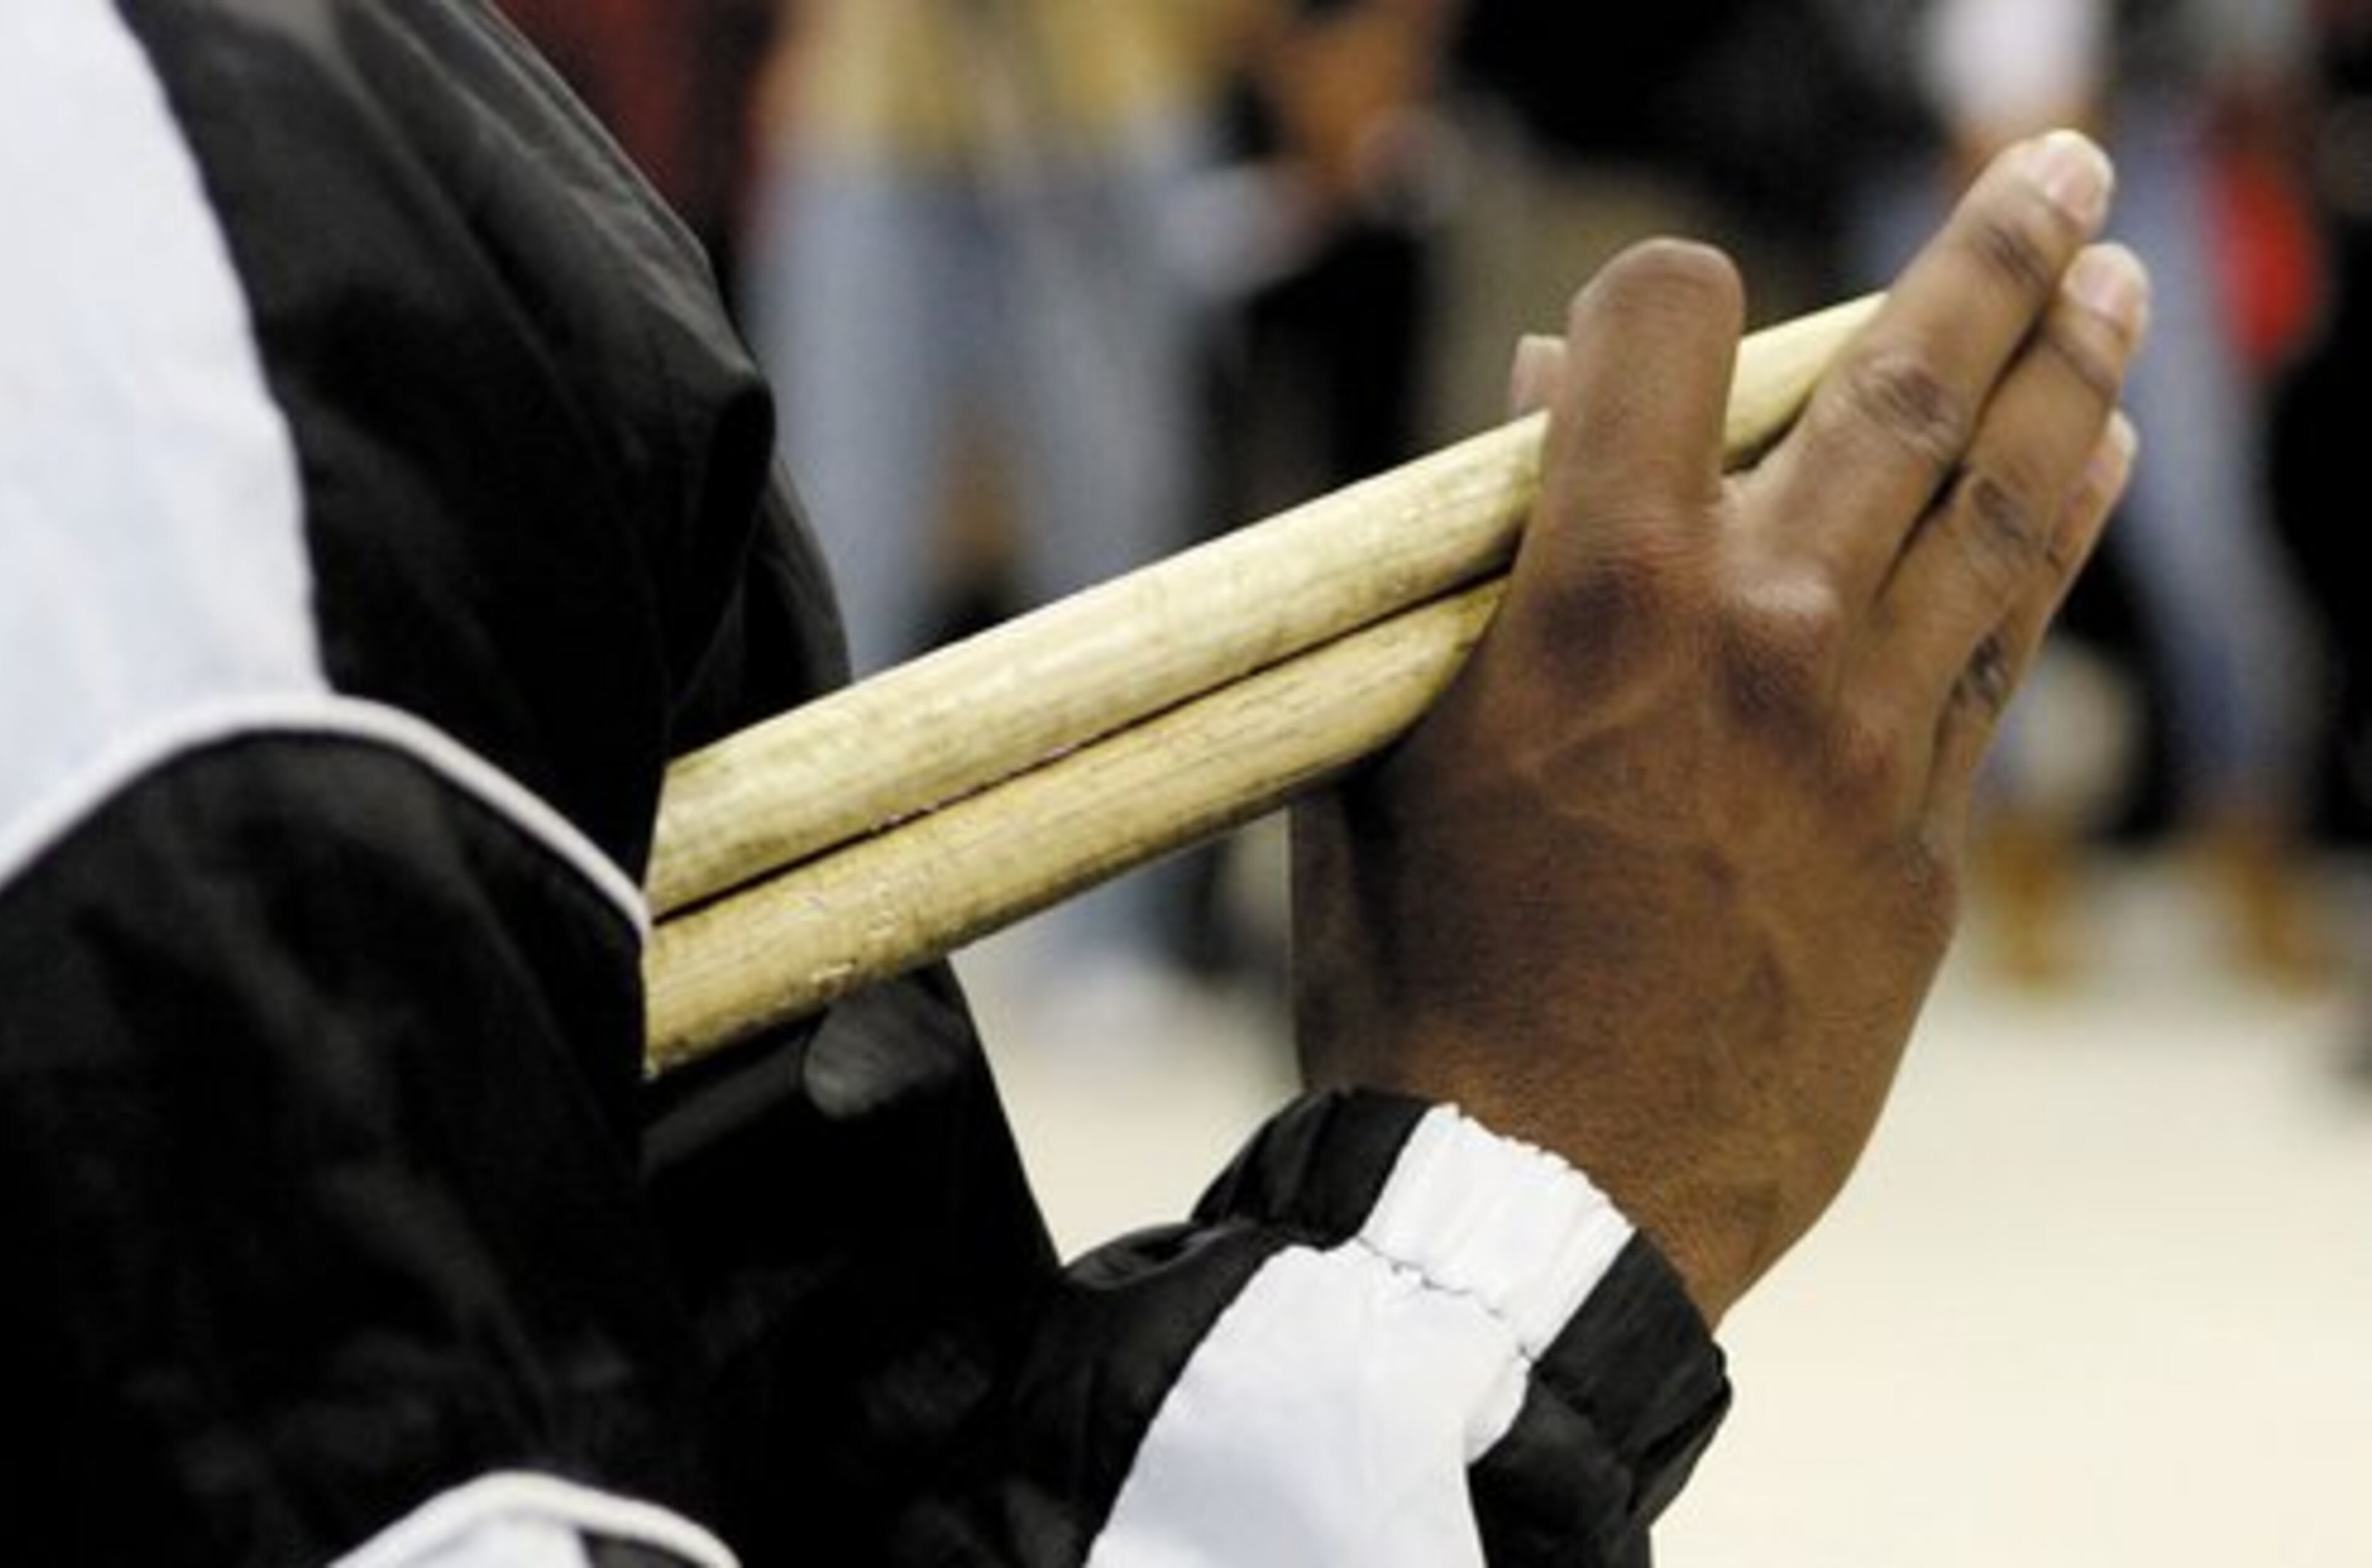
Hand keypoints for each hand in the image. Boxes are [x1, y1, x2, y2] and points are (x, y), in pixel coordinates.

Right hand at [1289, 131, 2148, 1324]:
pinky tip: (2094, 464)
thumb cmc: (1419, 984)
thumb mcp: (1385, 754)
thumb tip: (1533, 418)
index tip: (1649, 311)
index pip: (1657, 329)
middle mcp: (1761, 634)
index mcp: (1594, 596)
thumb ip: (1462, 573)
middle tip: (2061, 163)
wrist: (1535, 1201)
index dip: (1649, 292)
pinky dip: (2053, 541)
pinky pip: (2003, 655)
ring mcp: (1866, 741)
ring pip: (1999, 511)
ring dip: (2069, 374)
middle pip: (1901, 386)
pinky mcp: (1924, 846)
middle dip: (1989, 255)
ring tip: (2116, 283)